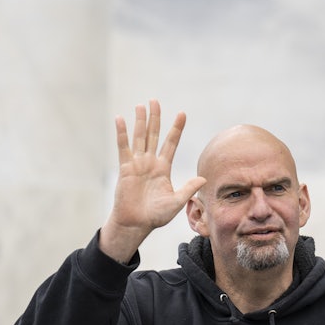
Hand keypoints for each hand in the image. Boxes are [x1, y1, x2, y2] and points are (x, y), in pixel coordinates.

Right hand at [99, 100, 205, 262]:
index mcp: (163, 168)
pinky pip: (123, 148)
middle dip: (156, 118)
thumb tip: (203, 178)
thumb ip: (188, 189)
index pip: (171, 143)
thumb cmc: (156, 215)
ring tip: (141, 105)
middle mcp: (150, 163)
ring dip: (140, 122)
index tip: (182, 113)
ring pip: (140, 138)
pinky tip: (121, 119)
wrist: (136, 223)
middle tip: (155, 100)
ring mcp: (137, 164)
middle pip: (154, 135)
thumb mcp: (176, 202)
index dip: (176, 129)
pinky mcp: (125, 169)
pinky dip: (122, 134)